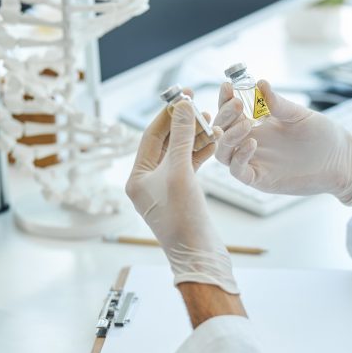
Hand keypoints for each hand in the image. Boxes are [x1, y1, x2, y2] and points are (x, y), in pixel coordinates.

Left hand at [126, 100, 238, 293]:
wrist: (200, 256)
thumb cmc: (184, 219)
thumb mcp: (180, 172)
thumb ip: (182, 137)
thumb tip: (181, 106)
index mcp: (136, 178)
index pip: (150, 137)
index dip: (167, 115)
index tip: (182, 95)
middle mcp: (147, 183)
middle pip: (165, 143)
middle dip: (182, 124)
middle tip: (198, 104)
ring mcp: (166, 190)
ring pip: (180, 154)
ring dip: (195, 137)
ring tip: (211, 121)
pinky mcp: (183, 196)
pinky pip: (190, 168)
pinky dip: (202, 154)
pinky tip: (215, 141)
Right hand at [213, 80, 351, 205]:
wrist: (341, 160)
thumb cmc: (323, 136)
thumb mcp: (299, 115)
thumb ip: (278, 103)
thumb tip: (260, 83)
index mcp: (257, 125)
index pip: (230, 113)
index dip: (224, 100)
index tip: (227, 86)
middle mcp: (251, 143)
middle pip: (222, 132)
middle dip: (224, 116)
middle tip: (236, 103)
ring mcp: (254, 162)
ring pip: (224, 152)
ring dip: (228, 137)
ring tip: (246, 123)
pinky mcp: (261, 179)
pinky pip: (238, 171)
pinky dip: (239, 157)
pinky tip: (252, 142)